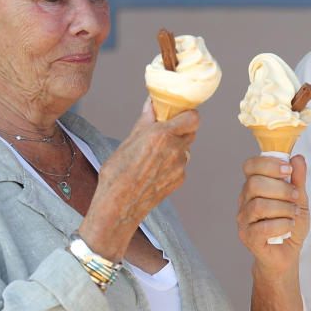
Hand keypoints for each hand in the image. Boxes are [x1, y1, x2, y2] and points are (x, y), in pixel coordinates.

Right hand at [79, 100, 198, 255]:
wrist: (119, 206)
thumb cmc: (117, 173)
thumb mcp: (128, 141)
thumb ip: (145, 121)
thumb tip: (151, 104)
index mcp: (162, 135)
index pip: (193, 117)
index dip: (187, 114)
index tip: (176, 114)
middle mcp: (175, 149)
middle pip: (191, 131)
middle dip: (180, 129)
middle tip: (164, 132)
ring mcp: (180, 166)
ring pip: (186, 148)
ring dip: (176, 147)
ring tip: (155, 154)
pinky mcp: (180, 180)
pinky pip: (181, 165)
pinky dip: (172, 163)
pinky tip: (154, 169)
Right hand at [236, 154, 308, 279]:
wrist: (288, 253)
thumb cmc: (290, 225)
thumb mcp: (299, 198)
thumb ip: (298, 179)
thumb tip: (297, 158)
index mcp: (255, 186)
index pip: (251, 166)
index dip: (269, 164)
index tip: (288, 170)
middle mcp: (245, 200)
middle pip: (255, 184)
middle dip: (281, 189)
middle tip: (295, 197)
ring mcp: (244, 219)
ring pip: (259, 205)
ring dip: (283, 208)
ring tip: (293, 214)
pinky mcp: (247, 236)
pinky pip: (262, 227)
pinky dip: (281, 225)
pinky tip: (288, 227)